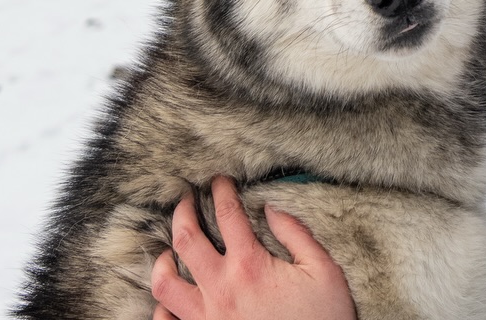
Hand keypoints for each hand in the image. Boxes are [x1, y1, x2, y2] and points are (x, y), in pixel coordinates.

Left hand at [151, 176, 356, 319]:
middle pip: (186, 240)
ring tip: (170, 249)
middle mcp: (221, 290)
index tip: (219, 180)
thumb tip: (272, 208)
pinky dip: (162, 309)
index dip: (221, 190)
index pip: (227, 214)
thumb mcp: (323, 271)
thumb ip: (296, 234)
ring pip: (165, 284)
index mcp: (250, 266)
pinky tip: (170, 298)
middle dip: (183, 211)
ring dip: (163, 260)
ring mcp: (207, 318)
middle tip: (187, 199)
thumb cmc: (322, 319)